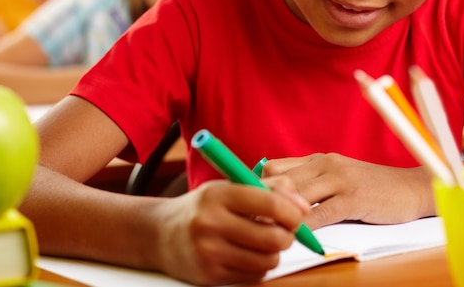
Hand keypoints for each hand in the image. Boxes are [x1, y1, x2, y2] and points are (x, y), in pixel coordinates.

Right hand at [153, 178, 309, 285]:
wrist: (160, 234)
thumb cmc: (201, 208)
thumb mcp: (228, 188)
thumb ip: (267, 188)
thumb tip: (303, 205)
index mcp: (217, 195)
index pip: (269, 204)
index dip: (292, 212)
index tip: (296, 215)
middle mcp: (210, 222)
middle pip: (273, 237)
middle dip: (287, 236)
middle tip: (283, 231)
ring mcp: (208, 252)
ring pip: (267, 260)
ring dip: (273, 252)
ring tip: (262, 242)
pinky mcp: (209, 276)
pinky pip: (254, 275)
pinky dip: (258, 266)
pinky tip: (245, 254)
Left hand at [262, 154, 435, 229]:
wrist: (412, 188)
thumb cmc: (372, 186)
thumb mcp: (337, 177)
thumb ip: (311, 181)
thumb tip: (276, 195)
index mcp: (318, 159)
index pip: (275, 167)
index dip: (256, 185)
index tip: (245, 203)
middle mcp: (325, 164)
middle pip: (280, 180)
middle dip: (261, 201)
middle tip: (246, 220)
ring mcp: (340, 180)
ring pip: (297, 196)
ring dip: (279, 214)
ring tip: (264, 229)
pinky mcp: (354, 198)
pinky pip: (322, 214)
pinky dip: (306, 227)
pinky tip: (296, 236)